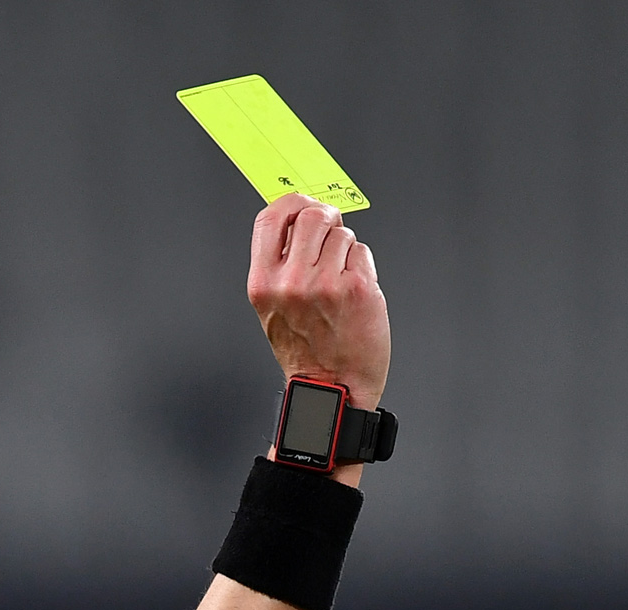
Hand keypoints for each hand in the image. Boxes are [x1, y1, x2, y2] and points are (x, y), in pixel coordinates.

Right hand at [247, 194, 389, 410]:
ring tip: (341, 279)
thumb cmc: (306, 350)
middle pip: (311, 215)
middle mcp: (292, 281)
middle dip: (326, 219)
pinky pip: (363, 253)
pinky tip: (356, 291)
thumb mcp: (273, 306)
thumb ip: (280, 264)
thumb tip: (297, 219)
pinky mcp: (359, 289)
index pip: (271, 218)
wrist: (332, 387)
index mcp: (264, 283)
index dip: (291, 203)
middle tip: (332, 232)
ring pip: (342, 234)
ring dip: (346, 248)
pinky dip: (363, 266)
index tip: (304, 204)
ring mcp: (327, 284)